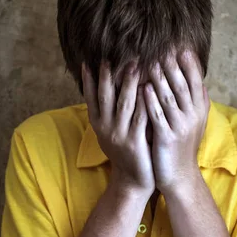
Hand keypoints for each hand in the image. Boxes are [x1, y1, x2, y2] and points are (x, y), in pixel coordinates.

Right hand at [82, 59, 154, 194]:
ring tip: (133, 64)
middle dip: (108, 75)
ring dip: (127, 82)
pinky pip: (140, 117)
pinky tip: (148, 87)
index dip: (88, 80)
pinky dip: (143, 101)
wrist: (133, 180)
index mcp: (98, 124)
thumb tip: (111, 85)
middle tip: (112, 56)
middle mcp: (105, 128)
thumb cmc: (127, 151)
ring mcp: (119, 135)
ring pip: (123, 103)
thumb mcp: (112, 132)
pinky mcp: (135, 142)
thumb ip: (112, 112)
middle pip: (105, 96)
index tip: (88, 61)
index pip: (90, 97)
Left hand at [143, 49, 209, 195]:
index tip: (181, 45)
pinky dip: (151, 101)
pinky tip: (143, 88)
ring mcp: (180, 126)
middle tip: (163, 45)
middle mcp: (192, 115)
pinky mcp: (167, 137)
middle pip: (182, 84)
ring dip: (160, 78)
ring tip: (150, 60)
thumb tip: (202, 83)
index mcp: (198, 109)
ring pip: (170, 97)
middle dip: (173, 64)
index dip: (189, 62)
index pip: (196, 80)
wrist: (179, 176)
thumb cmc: (183, 147)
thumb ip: (198, 103)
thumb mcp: (196, 123)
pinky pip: (158, 115)